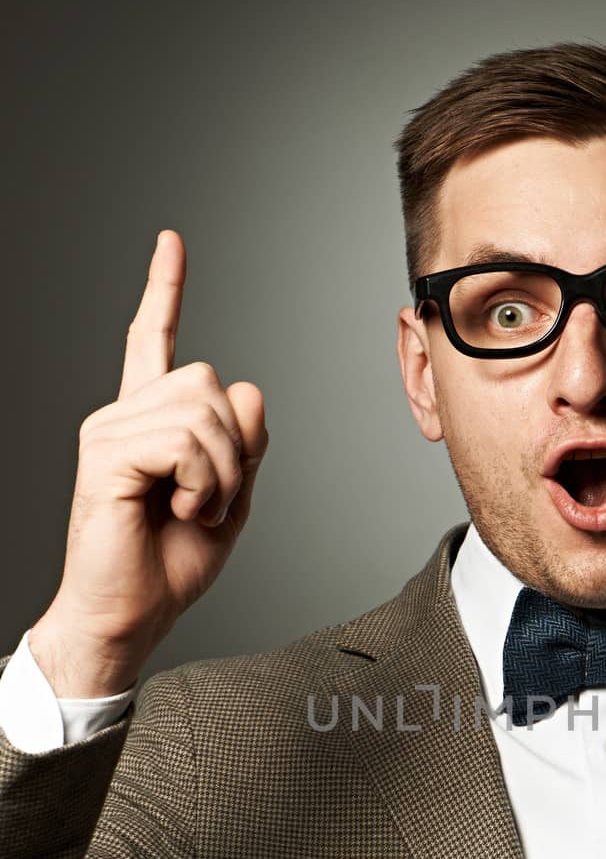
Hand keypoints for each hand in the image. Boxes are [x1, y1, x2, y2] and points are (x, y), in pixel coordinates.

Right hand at [29, 229, 268, 695]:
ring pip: (203, 409)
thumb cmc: (170, 565)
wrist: (131, 616)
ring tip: (197, 510)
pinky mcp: (106, 455)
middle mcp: (122, 415)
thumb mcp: (231, 499)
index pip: (152, 342)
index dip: (163, 291)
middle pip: (210, 379)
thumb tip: (247, 389)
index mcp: (147, 422)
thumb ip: (245, 444)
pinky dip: (205, 483)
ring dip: (223, 472)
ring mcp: (109, 431)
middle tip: (213, 501)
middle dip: (235, 446)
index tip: (171, 242)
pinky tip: (185, 511)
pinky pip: (185, 441)